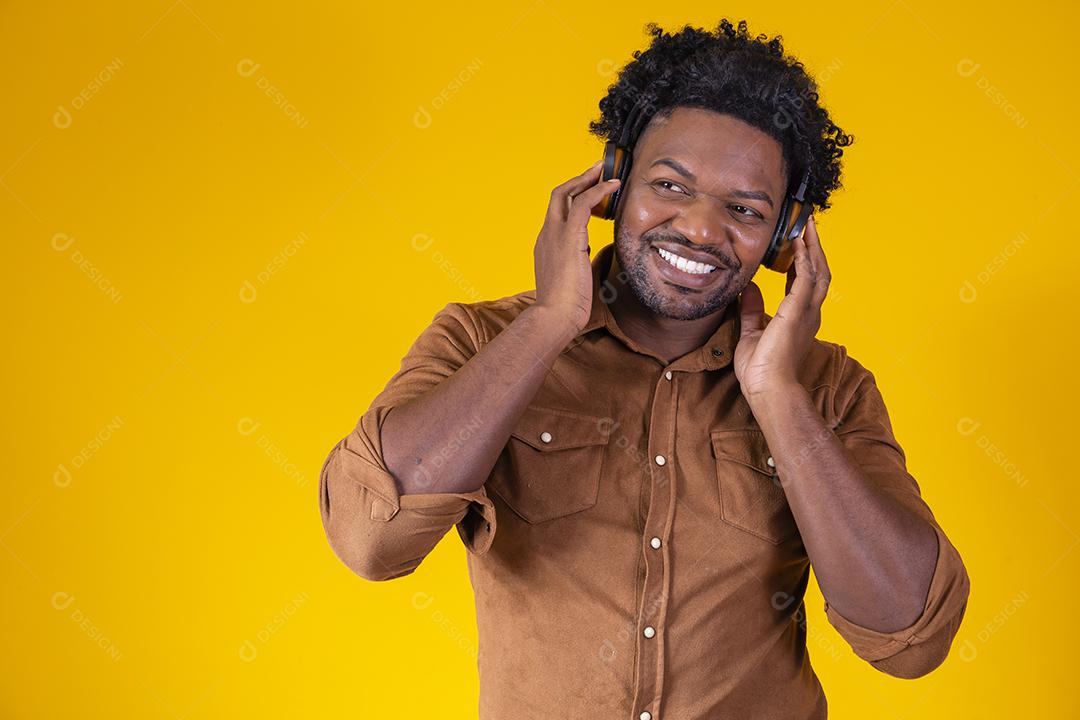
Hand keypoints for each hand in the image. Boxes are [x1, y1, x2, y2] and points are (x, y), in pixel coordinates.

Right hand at [533, 160, 621, 334]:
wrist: (554, 318)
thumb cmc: (566, 307)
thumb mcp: (580, 278)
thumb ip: (591, 260)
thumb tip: (608, 250)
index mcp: (547, 245)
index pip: (558, 212)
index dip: (574, 197)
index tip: (591, 189)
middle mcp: (547, 235)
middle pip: (558, 195)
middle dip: (578, 179)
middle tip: (598, 169)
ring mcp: (554, 235)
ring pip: (567, 194)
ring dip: (588, 179)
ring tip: (606, 171)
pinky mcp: (568, 238)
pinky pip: (583, 204)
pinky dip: (599, 191)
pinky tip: (613, 186)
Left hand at [734, 215, 830, 398]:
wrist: (768, 389)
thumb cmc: (761, 370)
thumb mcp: (751, 333)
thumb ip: (751, 310)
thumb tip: (748, 288)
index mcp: (799, 318)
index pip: (804, 282)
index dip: (802, 260)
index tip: (797, 243)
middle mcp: (809, 312)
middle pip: (818, 271)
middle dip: (814, 247)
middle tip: (807, 225)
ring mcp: (807, 311)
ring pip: (818, 270)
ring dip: (813, 246)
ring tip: (806, 225)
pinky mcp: (798, 311)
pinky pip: (807, 278)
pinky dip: (805, 258)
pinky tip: (799, 243)